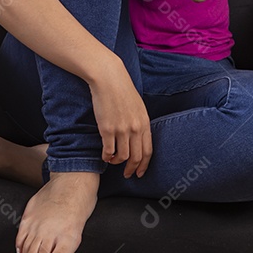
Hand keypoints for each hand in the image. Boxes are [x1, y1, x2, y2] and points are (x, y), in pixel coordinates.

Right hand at [88, 61, 151, 178]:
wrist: (109, 79)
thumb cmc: (122, 90)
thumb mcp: (138, 107)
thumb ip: (140, 123)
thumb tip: (138, 138)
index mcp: (145, 123)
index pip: (148, 151)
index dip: (144, 165)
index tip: (140, 173)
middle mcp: (135, 129)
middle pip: (136, 157)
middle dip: (132, 169)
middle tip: (127, 174)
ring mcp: (121, 130)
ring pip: (121, 156)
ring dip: (117, 162)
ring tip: (112, 161)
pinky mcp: (107, 129)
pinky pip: (108, 151)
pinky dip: (107, 157)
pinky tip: (105, 156)